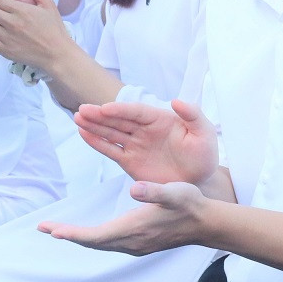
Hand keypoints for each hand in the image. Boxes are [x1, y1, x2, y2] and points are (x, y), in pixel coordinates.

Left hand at [38, 180, 207, 254]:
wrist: (205, 223)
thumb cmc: (189, 204)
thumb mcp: (173, 192)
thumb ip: (154, 191)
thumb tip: (134, 189)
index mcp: (134, 229)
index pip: (95, 236)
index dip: (72, 233)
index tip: (51, 230)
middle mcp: (131, 242)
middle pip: (91, 242)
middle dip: (67, 234)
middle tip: (43, 228)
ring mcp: (134, 245)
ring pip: (99, 244)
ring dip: (77, 237)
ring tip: (57, 229)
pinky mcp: (138, 243)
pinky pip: (107, 243)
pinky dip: (91, 238)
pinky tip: (86, 232)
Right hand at [73, 98, 218, 184]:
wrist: (201, 180)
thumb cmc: (204, 154)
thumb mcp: (204, 133)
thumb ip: (193, 115)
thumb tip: (177, 101)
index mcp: (160, 119)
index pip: (137, 112)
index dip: (121, 110)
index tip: (105, 109)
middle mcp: (144, 129)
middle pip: (119, 120)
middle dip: (100, 116)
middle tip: (82, 110)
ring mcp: (136, 144)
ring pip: (111, 133)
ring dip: (94, 126)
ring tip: (77, 119)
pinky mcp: (130, 161)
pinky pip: (111, 150)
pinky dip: (97, 142)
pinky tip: (83, 134)